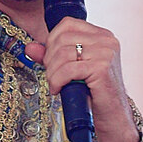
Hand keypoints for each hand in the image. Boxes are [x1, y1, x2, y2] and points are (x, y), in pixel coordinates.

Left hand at [29, 18, 139, 141]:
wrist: (112, 118)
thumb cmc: (93, 94)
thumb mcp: (71, 70)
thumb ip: (52, 56)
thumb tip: (30, 47)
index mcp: (102, 35)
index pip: (67, 24)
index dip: (52, 41)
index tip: (52, 61)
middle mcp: (107, 40)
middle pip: (62, 39)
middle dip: (50, 60)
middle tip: (53, 77)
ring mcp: (106, 53)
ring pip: (62, 54)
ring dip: (52, 73)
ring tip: (56, 85)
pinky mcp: (102, 68)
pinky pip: (67, 69)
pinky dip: (57, 81)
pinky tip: (59, 90)